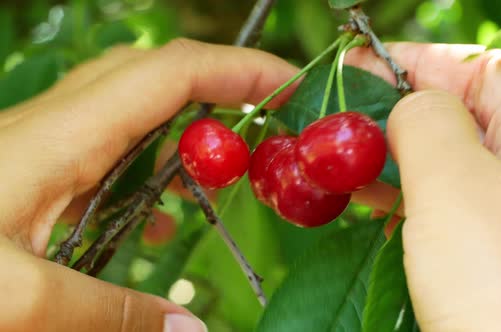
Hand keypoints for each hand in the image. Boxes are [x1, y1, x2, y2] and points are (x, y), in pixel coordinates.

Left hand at [0, 39, 296, 331]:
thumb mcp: (15, 301)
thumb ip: (108, 314)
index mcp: (60, 139)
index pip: (168, 75)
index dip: (236, 69)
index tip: (289, 83)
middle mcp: (57, 128)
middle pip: (155, 74)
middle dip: (222, 82)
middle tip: (271, 117)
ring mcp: (46, 147)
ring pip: (135, 108)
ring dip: (190, 126)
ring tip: (230, 169)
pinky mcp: (38, 172)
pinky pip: (113, 149)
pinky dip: (156, 166)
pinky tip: (166, 211)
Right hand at [349, 44, 500, 330]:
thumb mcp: (455, 181)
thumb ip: (427, 120)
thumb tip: (408, 108)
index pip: (481, 70)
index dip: (419, 61)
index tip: (360, 64)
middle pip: (463, 115)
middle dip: (399, 109)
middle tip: (341, 114)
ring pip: (449, 162)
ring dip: (396, 155)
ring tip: (343, 157)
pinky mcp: (495, 253)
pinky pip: (447, 206)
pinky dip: (406, 196)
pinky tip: (371, 200)